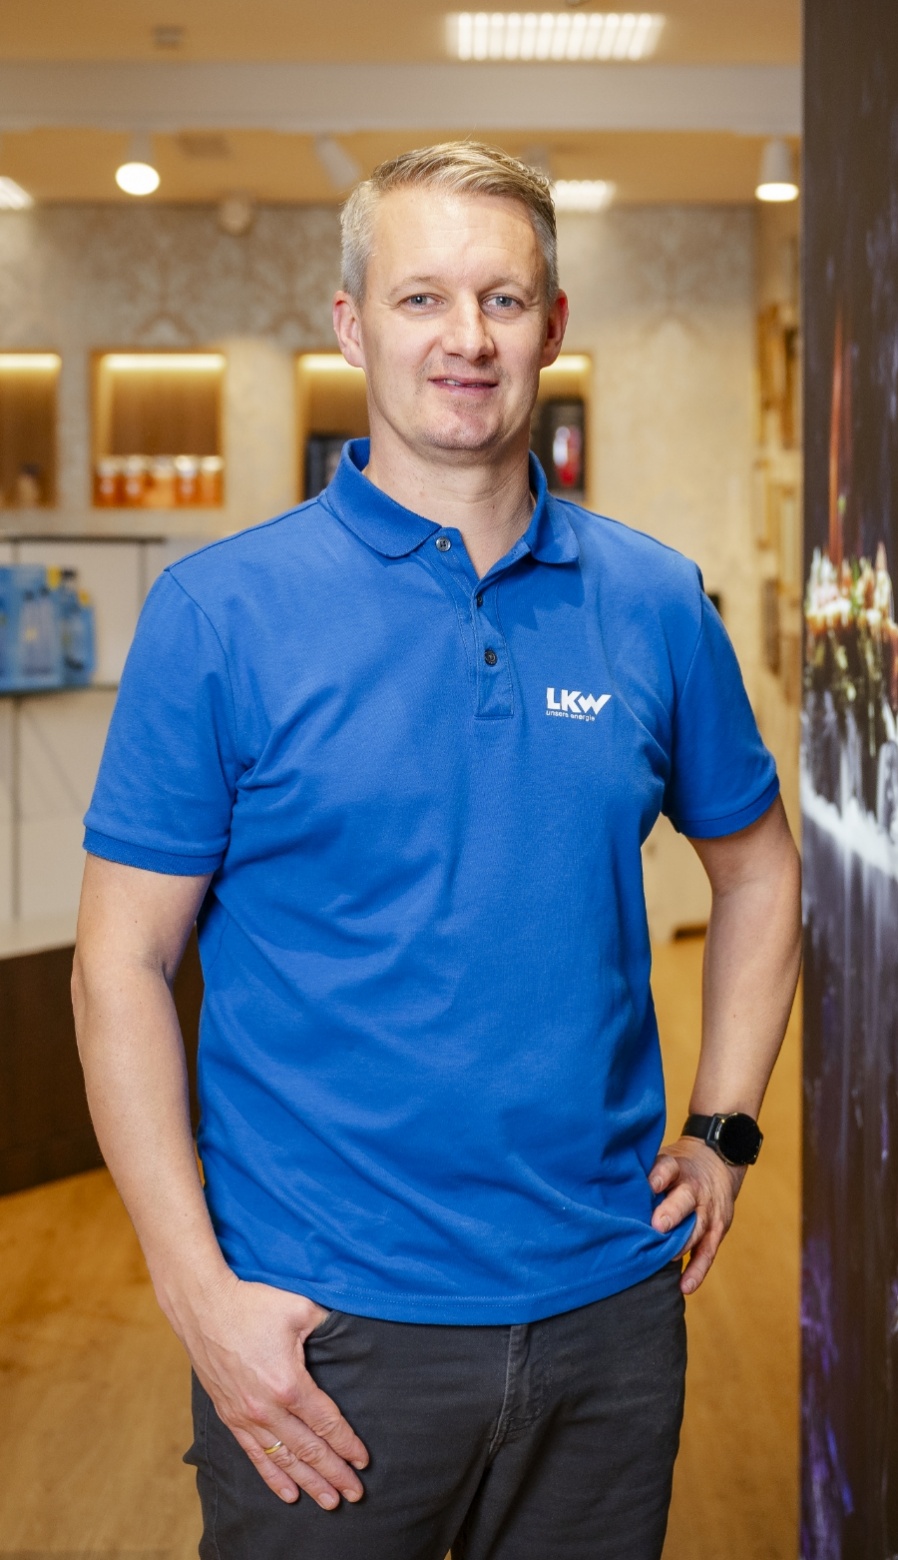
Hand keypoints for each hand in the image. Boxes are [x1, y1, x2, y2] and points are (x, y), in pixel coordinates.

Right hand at [175, 1272, 368, 1506]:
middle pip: (309, 1450)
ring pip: (284, 1459)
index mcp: (289, 1384)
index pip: (326, 1424)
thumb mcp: (300, 1309)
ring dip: (308, 1483)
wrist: (203, 1307)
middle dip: (334, 1474)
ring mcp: (246, 1416)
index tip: (363, 1461)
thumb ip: (329, 1327)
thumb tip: (351, 1335)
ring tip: (329, 1501)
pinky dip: (273, 1477)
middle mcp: (267, 1409)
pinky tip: (289, 1494)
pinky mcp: (230, 1416)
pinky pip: (255, 1454)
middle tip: (354, 1494)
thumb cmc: (252, 1304)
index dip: (347, 1444)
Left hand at [648, 1137, 745, 1295]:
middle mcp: (693, 1189)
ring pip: (697, 1228)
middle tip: (657, 1226)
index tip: (648, 1186)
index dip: (659, 1176)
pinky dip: (697, 1270)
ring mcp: (707, 1211)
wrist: (717, 1163)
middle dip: (672, 1213)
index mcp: (676, 1168)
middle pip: (685, 1199)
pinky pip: (707, 1252)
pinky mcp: (716, 1231)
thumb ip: (643, 1174)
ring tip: (667, 1259)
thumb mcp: (664, 1160)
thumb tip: (604, 1187)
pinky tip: (685, 1286)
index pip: (668, 1168)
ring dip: (683, 1244)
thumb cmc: (677, 1169)